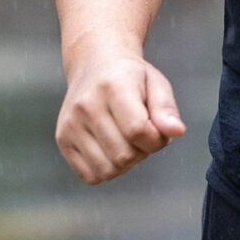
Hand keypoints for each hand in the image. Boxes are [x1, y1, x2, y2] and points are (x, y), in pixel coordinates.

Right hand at [55, 40, 185, 183]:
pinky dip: (107, 169)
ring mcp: (70, 124)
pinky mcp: (63, 139)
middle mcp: (86, 106)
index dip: (156, 140)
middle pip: (123, 155)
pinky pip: (90, 175)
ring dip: (125, 163)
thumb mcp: (156, 83)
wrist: (94, 64)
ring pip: (107, 170)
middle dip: (142, 152)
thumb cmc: (131, 77)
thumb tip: (177, 132)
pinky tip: (111, 149)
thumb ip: (166, 109)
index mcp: (112, 87)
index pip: (138, 131)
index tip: (159, 131)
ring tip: (126, 141)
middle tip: (142, 134)